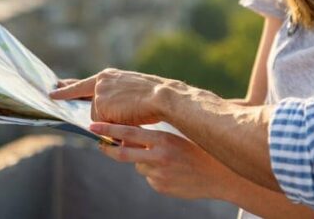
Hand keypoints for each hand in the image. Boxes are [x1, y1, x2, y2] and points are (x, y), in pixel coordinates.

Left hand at [50, 68, 175, 125]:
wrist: (162, 97)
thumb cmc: (152, 96)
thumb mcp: (130, 90)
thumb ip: (112, 97)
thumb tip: (100, 114)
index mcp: (107, 76)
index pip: (80, 84)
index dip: (66, 89)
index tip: (53, 90)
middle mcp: (99, 82)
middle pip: (90, 106)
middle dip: (95, 110)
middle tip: (75, 100)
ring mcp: (99, 94)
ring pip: (98, 118)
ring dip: (112, 122)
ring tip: (132, 112)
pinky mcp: (100, 106)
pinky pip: (103, 125)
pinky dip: (114, 126)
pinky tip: (128, 117)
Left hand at [91, 122, 238, 200]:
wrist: (221, 175)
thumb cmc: (201, 149)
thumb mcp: (179, 135)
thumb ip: (155, 136)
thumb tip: (129, 135)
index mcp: (163, 139)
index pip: (128, 133)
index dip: (108, 130)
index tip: (93, 127)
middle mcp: (158, 157)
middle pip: (123, 153)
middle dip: (108, 148)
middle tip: (100, 144)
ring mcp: (159, 175)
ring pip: (138, 165)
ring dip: (143, 161)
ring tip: (166, 159)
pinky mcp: (161, 187)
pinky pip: (150, 178)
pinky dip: (155, 173)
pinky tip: (173, 171)